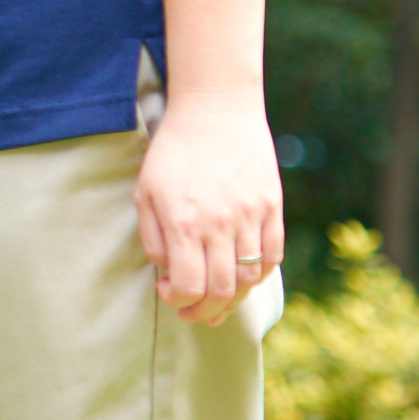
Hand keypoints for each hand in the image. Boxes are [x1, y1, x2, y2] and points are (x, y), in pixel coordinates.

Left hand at [134, 90, 283, 325]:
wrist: (215, 108)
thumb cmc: (174, 150)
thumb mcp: (146, 191)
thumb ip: (153, 238)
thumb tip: (168, 273)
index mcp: (184, 222)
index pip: (189, 286)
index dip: (177, 300)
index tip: (167, 291)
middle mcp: (220, 224)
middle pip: (222, 290)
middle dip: (204, 311)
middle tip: (192, 311)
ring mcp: (250, 216)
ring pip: (249, 279)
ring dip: (233, 300)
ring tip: (218, 302)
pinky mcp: (271, 207)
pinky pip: (272, 256)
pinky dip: (259, 275)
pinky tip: (243, 278)